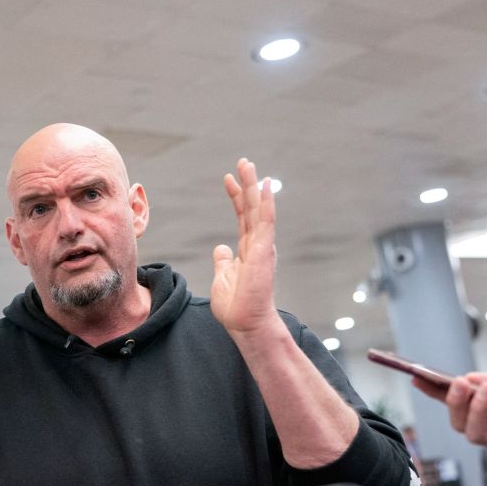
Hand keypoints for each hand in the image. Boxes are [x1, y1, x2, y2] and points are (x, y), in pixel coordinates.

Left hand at [213, 159, 279, 338]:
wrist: (244, 323)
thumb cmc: (235, 306)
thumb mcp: (222, 278)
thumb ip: (223, 261)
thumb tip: (221, 248)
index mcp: (248, 250)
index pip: (242, 217)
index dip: (236, 197)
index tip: (228, 179)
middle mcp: (258, 245)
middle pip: (252, 208)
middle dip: (247, 184)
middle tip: (243, 162)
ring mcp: (262, 247)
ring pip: (259, 210)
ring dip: (254, 186)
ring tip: (248, 165)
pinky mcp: (264, 251)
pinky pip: (266, 222)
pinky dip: (266, 203)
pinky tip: (265, 186)